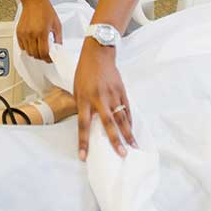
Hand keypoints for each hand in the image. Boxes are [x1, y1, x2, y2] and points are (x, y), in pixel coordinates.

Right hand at [16, 0, 60, 61]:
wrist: (34, 1)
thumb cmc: (45, 9)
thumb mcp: (57, 24)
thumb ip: (58, 38)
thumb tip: (58, 48)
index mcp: (42, 32)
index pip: (44, 52)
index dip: (48, 59)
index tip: (50, 59)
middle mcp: (32, 34)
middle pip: (35, 54)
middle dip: (42, 57)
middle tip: (46, 55)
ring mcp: (24, 34)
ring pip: (28, 52)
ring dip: (34, 53)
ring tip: (39, 49)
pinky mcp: (19, 32)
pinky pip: (22, 46)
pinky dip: (27, 48)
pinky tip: (32, 44)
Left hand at [73, 42, 135, 159]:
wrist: (98, 54)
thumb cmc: (84, 73)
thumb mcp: (77, 90)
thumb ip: (83, 107)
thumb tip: (89, 125)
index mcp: (84, 99)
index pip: (83, 125)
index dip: (83, 142)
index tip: (84, 157)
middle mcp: (99, 99)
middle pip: (108, 123)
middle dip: (114, 140)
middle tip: (121, 154)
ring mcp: (113, 95)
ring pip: (121, 118)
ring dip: (128, 134)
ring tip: (133, 147)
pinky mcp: (122, 91)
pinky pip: (126, 109)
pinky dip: (129, 121)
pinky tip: (132, 131)